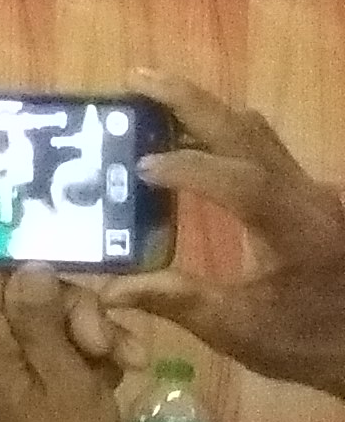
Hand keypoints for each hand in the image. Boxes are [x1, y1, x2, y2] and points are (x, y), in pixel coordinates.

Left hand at [0, 266, 129, 421]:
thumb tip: (28, 262)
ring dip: (92, 334)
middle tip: (108, 345)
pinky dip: (85, 356)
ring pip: (47, 318)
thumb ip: (43, 319)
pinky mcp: (18, 379)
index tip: (83, 260)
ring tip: (127, 365)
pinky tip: (116, 375)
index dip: (36, 258)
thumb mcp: (66, 380)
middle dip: (77, 310)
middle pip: (24, 291)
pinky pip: (50, 346)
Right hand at [117, 72, 344, 399]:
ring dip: (205, 110)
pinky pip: (263, 148)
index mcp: (294, 228)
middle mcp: (307, 195)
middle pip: (246, 131)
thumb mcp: (241, 331)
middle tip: (133, 79)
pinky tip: (189, 141)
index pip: (238, 180)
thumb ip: (178, 301)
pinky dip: (221, 133)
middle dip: (189, 101)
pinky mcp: (309, 195)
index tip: (138, 168)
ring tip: (152, 101)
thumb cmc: (307, 342)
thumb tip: (110, 287)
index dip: (187, 167)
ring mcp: (312, 190)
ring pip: (257, 132)